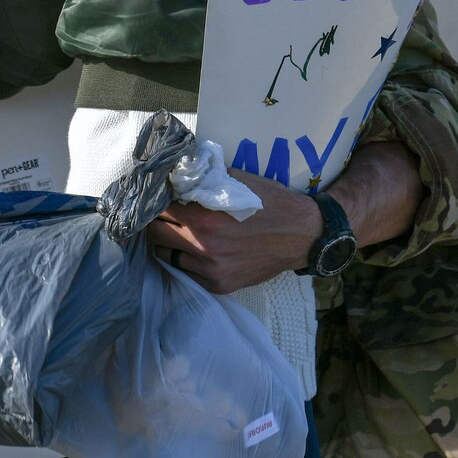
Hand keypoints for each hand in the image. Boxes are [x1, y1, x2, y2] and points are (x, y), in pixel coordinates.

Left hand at [147, 174, 319, 294]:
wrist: (302, 235)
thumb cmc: (271, 203)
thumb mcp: (237, 181)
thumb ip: (203, 179)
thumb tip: (175, 172)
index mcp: (203, 219)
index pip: (159, 209)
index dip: (156, 199)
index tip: (157, 195)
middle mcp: (203, 247)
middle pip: (155, 233)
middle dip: (156, 220)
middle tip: (164, 212)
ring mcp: (210, 270)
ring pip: (165, 254)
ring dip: (167, 241)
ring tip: (178, 230)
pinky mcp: (218, 285)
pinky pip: (184, 272)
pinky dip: (184, 259)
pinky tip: (192, 248)